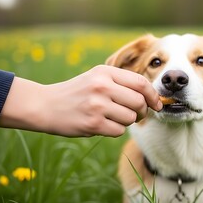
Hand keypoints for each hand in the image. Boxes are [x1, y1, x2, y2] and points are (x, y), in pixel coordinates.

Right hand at [0, 65, 162, 136]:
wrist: (46, 105)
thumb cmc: (77, 92)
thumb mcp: (96, 78)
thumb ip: (121, 83)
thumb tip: (151, 98)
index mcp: (105, 72)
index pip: (140, 83)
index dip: (153, 95)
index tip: (156, 104)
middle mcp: (102, 86)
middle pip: (139, 102)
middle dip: (142, 111)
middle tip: (136, 115)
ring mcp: (97, 105)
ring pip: (130, 118)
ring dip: (127, 122)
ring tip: (113, 118)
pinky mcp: (92, 124)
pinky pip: (118, 131)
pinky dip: (115, 130)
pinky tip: (103, 125)